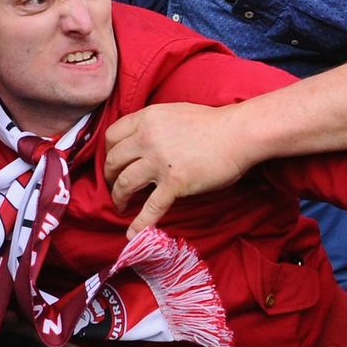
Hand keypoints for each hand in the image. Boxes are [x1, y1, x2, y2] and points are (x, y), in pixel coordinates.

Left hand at [103, 102, 251, 234]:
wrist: (237, 134)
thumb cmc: (211, 123)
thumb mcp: (172, 113)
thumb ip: (153, 124)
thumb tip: (140, 139)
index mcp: (147, 119)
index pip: (112, 136)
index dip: (108, 152)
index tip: (113, 163)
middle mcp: (147, 138)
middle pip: (113, 161)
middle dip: (109, 177)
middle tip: (113, 186)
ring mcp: (159, 162)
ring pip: (124, 183)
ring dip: (118, 198)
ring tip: (121, 205)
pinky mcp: (174, 183)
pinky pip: (151, 207)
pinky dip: (139, 223)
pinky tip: (132, 234)